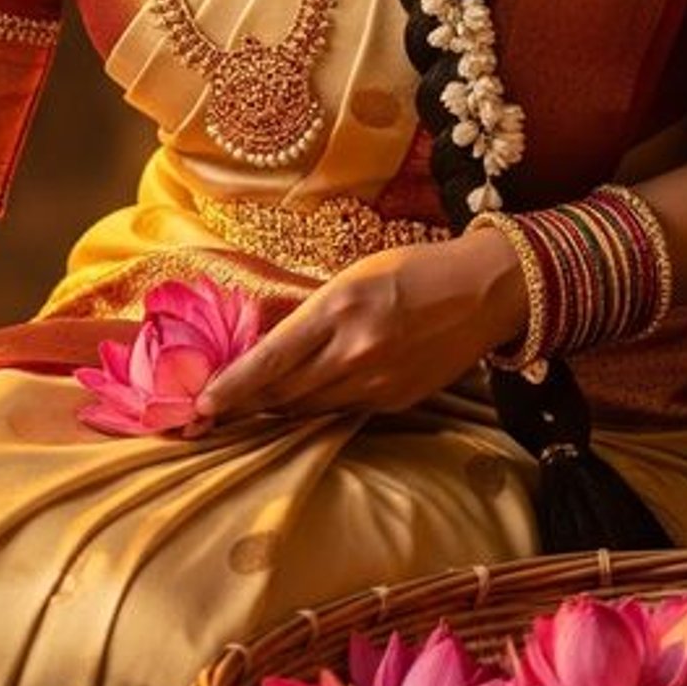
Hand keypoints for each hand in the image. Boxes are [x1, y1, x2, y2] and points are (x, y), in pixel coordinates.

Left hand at [194, 227, 526, 423]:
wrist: (485, 291)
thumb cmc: (414, 271)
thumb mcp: (353, 277)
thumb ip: (313, 314)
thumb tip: (264, 344)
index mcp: (339, 308)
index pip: (271, 359)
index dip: (232, 387)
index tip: (201, 404)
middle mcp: (356, 351)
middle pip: (283, 392)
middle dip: (243, 405)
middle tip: (208, 414)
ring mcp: (379, 383)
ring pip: (309, 408)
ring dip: (275, 408)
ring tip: (244, 407)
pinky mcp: (395, 401)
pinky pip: (341, 410)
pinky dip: (317, 405)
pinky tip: (302, 398)